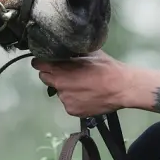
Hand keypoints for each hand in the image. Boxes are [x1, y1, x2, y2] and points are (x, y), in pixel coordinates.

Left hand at [32, 51, 159, 116]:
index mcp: (61, 69)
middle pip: (45, 78)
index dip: (42, 62)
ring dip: (65, 88)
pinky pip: (68, 103)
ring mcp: (65, 99)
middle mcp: (59, 85)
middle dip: (52, 74)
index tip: (46, 62)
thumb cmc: (107, 68)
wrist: (121, 87)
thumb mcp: (89, 52)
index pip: (38, 65)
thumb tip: (65, 48)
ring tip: (82, 85)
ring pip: (59, 91)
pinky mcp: (72, 110)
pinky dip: (74, 100)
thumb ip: (73, 52)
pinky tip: (86, 95)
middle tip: (66, 73)